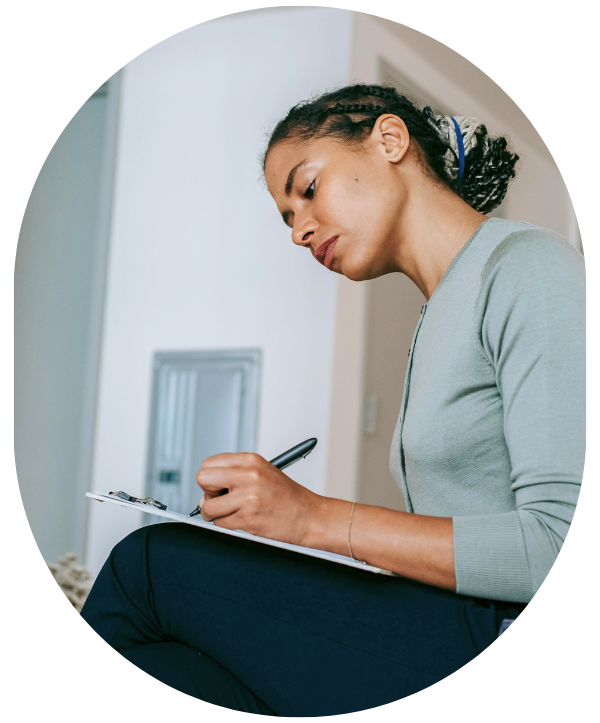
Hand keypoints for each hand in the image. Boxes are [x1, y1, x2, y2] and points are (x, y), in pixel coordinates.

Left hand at [195, 452, 320, 546]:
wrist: (308, 516)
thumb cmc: (286, 496)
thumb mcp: (262, 472)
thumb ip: (235, 473)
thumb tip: (206, 489)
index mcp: (250, 460)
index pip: (209, 463)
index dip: (211, 477)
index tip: (219, 485)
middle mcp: (248, 475)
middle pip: (203, 479)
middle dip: (208, 492)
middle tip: (221, 499)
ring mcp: (247, 497)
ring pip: (208, 506)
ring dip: (215, 514)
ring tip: (232, 513)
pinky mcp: (248, 518)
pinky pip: (220, 523)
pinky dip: (227, 525)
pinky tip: (243, 520)